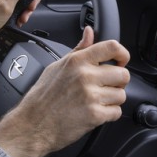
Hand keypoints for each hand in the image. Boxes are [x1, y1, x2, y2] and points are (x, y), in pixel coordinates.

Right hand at [0, 26, 130, 156]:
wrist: (33, 124)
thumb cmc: (43, 97)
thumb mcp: (57, 66)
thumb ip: (78, 50)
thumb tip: (89, 33)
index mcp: (77, 61)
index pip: (112, 47)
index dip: (123, 54)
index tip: (122, 61)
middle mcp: (85, 76)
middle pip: (123, 74)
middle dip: (118, 82)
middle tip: (106, 87)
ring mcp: (91, 96)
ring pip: (121, 95)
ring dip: (113, 100)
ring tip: (97, 101)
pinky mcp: (95, 115)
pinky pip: (117, 112)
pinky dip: (109, 114)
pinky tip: (95, 112)